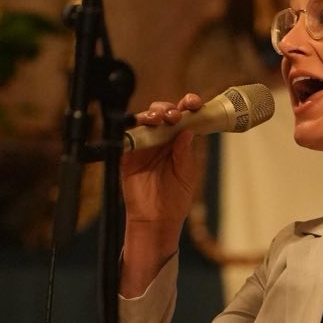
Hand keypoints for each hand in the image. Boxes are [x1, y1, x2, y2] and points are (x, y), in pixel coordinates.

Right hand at [120, 95, 203, 224]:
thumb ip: (185, 152)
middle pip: (164, 113)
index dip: (189, 106)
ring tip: (160, 118)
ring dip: (153, 114)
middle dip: (169, 108)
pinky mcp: (129, 154)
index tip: (194, 103)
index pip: (184, 118)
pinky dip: (134, 127)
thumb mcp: (186, 174)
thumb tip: (187, 130)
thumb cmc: (175, 199)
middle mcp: (162, 139)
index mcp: (179, 142)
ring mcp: (145, 145)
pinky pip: (128, 135)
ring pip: (146, 119)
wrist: (156, 220)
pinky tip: (142, 125)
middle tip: (174, 115)